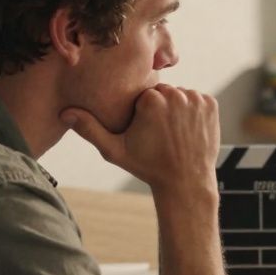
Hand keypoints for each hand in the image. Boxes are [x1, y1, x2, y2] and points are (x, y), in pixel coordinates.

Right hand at [61, 85, 219, 195]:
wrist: (185, 181)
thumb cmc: (148, 167)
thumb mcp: (114, 150)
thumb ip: (90, 129)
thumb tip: (64, 113)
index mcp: (151, 100)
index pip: (144, 95)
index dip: (143, 113)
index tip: (146, 131)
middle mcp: (175, 95)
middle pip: (163, 92)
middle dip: (160, 108)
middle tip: (160, 133)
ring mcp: (196, 99)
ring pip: (181, 95)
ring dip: (177, 109)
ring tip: (174, 133)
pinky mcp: (211, 105)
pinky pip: (198, 100)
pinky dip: (194, 111)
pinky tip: (187, 130)